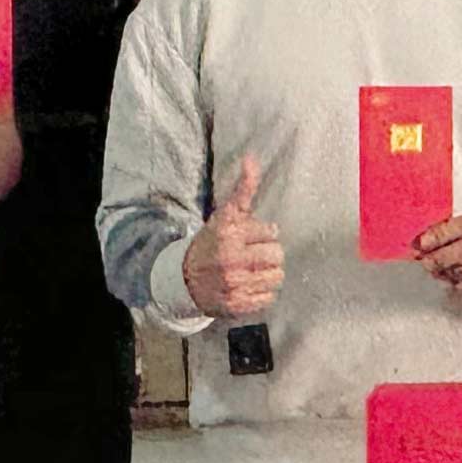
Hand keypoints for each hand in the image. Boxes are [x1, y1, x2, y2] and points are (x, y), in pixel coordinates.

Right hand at [183, 154, 284, 317]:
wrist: (184, 278)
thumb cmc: (213, 242)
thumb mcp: (225, 214)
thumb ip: (243, 188)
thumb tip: (252, 157)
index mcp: (229, 233)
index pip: (272, 232)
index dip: (263, 234)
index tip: (248, 238)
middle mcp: (230, 259)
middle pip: (278, 255)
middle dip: (268, 254)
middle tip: (252, 255)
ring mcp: (234, 284)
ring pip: (277, 277)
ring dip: (268, 274)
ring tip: (251, 271)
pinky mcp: (237, 305)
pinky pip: (269, 298)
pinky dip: (262, 293)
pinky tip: (248, 286)